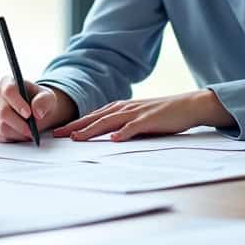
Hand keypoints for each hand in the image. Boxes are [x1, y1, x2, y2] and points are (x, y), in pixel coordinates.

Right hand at [0, 76, 75, 141]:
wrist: (35, 112)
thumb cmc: (40, 101)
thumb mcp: (48, 98)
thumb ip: (44, 101)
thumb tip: (37, 112)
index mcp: (7, 82)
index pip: (8, 91)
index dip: (18, 103)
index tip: (29, 114)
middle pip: (3, 112)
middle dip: (19, 124)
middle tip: (32, 130)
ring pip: (1, 127)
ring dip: (18, 133)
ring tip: (28, 131)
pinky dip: (12, 138)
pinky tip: (19, 134)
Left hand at [53, 90, 230, 141]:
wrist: (188, 105)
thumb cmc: (162, 114)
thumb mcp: (137, 117)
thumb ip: (122, 124)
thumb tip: (106, 136)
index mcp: (120, 107)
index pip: (92, 116)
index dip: (75, 123)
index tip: (59, 132)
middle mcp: (125, 108)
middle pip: (95, 118)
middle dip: (75, 126)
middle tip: (57, 135)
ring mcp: (137, 113)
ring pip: (110, 121)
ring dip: (92, 129)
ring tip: (77, 138)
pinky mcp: (151, 119)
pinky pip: (135, 127)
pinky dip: (124, 132)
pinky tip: (115, 139)